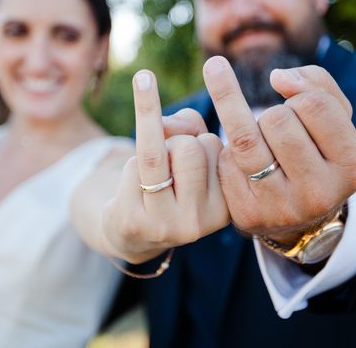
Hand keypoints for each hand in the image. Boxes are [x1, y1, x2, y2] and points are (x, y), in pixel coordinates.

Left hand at [101, 70, 229, 263]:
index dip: (197, 139)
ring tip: (154, 171)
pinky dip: (131, 164)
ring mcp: (165, 224)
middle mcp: (199, 220)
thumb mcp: (192, 150)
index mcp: (224, 207)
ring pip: (157, 152)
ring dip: (152, 148)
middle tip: (169, 164)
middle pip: (189, 147)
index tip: (193, 154)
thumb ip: (190, 123)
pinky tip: (135, 189)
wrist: (134, 232)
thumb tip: (163, 123)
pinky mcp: (133, 222)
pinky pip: (132, 166)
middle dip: (175, 142)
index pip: (214, 145)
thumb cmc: (171, 180)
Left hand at [203, 56, 355, 243]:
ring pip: (246, 138)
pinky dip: (228, 151)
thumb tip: (277, 77)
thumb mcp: (334, 117)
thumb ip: (315, 83)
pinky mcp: (246, 215)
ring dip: (245, 124)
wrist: (300, 217)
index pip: (313, 104)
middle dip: (273, 114)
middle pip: (277, 119)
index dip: (299, 96)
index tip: (298, 106)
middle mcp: (320, 193)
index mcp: (352, 166)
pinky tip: (243, 164)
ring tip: (257, 133)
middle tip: (279, 130)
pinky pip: (225, 161)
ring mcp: (282, 209)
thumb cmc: (317, 151)